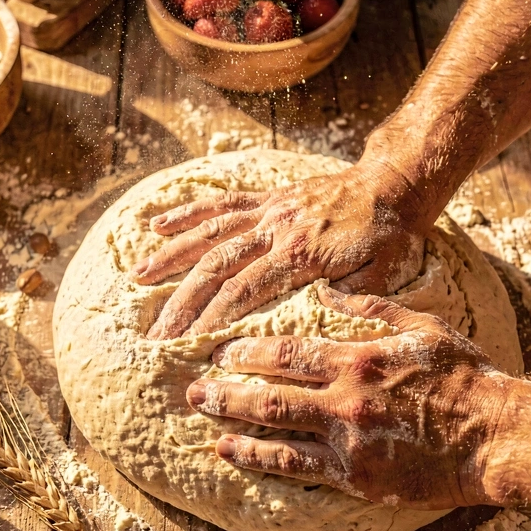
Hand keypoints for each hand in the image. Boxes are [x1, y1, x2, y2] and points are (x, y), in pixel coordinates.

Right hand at [133, 162, 430, 339]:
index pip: (243, 292)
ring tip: (137, 279)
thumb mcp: (381, 276)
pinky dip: (187, 213)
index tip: (186, 347)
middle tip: (156, 335)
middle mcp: (276, 230)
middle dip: (182, 303)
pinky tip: (156, 225)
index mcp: (301, 255)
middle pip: (216, 267)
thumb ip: (343, 300)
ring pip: (209, 233)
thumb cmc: (391, 236)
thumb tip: (307, 327)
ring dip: (170, 256)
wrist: (394, 183)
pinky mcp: (268, 198)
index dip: (211, 320)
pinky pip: (222, 203)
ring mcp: (268, 211)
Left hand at [185, 285, 512, 510]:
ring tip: (203, 419)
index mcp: (359, 360)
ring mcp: (347, 442)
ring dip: (233, 424)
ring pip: (275, 432)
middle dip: (226, 389)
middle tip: (193, 387)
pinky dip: (260, 460)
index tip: (220, 351)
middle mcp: (345, 400)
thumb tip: (331, 290)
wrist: (496, 437)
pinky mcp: (356, 477)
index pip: (288, 352)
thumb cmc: (465, 379)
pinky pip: (297, 469)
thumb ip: (373, 307)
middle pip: (270, 393)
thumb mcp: (423, 326)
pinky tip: (234, 454)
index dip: (247, 352)